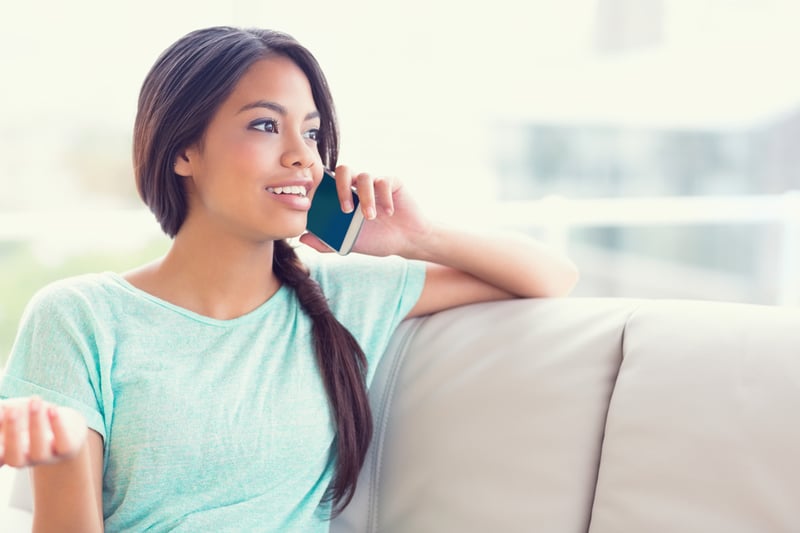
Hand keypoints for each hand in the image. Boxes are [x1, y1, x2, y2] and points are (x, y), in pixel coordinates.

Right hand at [0, 397, 87, 467]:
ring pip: (40, 451)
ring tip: (35, 402)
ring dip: (37, 424)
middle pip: (15, 459)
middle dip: (12, 434)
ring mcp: (46, 458)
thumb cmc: (29, 419)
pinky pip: (64, 445)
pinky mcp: (66, 451)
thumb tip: (1, 407)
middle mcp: (25, 459)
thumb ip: (1, 412)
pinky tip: (53, 409)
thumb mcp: (10, 413)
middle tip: (12, 410)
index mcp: (6, 453)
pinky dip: (58, 427)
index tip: (0, 416)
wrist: (65, 425)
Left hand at [300, 165, 432, 257]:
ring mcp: (375, 182)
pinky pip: (384, 181)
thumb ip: (326, 242)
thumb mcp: (350, 244)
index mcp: (345, 196)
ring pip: (364, 177)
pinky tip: (388, 212)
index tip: (323, 204)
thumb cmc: (377, 239)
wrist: (407, 241)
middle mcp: (358, 186)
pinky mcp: (393, 182)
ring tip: (370, 217)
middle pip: (343, 170)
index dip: (322, 186)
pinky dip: (384, 197)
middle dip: (341, 188)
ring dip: (366, 198)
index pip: (328, 182)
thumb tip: (302, 238)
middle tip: (346, 210)